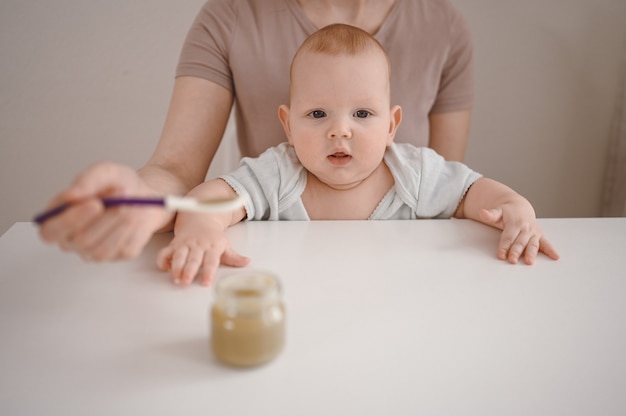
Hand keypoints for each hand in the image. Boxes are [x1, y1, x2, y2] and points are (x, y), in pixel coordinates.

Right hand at [38, 162, 171, 260]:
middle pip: (81, 241)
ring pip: (103, 249)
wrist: (146, 195)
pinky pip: (124, 250)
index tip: (95, 203)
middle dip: (106, 220)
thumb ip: (87, 180)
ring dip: (121, 224)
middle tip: (120, 203)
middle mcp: (72, 239)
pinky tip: (135, 218)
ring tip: (129, 205)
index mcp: (58, 217)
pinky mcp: (118, 255)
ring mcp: (94, 251)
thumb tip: (70, 195)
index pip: (51, 231)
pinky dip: (134, 231)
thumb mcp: (104, 172)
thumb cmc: (118, 184)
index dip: (70, 220)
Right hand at [156, 221, 249, 285]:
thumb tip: (247, 262)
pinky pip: (166, 251)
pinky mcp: (175, 243)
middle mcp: (199, 245)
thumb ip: (234, 257)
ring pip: (179, 255)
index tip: (206, 283)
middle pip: (193, 259)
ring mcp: (186, 244)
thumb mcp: (225, 245)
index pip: (211, 261)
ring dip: (176, 267)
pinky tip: (164, 268)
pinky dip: (163, 259)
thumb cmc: (213, 236)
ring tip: (175, 279)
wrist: (200, 218)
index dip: (209, 272)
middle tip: (185, 282)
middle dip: (188, 271)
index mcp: (213, 246)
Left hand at [479, 207, 558, 264]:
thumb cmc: (507, 212)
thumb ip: (491, 214)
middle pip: (520, 242)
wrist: (520, 207)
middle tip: (512, 260)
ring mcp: (534, 232)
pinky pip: (546, 243)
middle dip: (516, 251)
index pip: (508, 236)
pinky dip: (551, 250)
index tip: (500, 255)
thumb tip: (482, 212)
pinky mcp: (540, 236)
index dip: (504, 246)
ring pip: (532, 244)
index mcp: (514, 223)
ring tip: (529, 261)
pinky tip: (555, 257)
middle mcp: (525, 228)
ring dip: (531, 253)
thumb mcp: (498, 211)